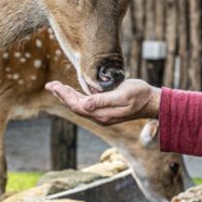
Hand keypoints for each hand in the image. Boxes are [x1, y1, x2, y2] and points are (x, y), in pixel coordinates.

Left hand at [44, 78, 159, 124]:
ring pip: (79, 106)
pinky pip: (86, 105)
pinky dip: (76, 97)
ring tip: (55, 87)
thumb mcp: (122, 95)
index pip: (78, 106)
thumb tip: (85, 105)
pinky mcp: (105, 110)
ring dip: (66, 96)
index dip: (65, 96)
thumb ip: (103, 101)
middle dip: (61, 95)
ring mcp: (102, 114)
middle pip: (75, 107)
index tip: (55, 86)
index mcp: (103, 114)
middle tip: (49, 85)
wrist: (152, 102)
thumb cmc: (139, 95)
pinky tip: (70, 92)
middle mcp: (100, 117)